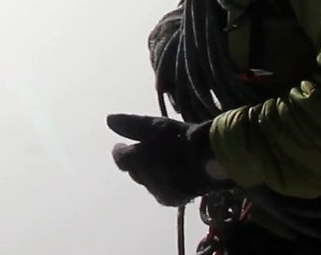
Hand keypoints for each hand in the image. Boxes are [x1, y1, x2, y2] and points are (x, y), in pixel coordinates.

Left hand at [108, 113, 230, 205]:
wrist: (210, 160)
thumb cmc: (180, 138)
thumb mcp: (155, 125)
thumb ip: (130, 124)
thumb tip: (109, 120)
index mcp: (135, 160)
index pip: (120, 157)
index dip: (121, 150)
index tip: (123, 145)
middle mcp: (143, 179)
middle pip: (134, 171)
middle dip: (138, 162)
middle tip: (147, 152)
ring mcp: (158, 191)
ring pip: (148, 182)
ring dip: (151, 173)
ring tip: (162, 163)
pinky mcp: (173, 200)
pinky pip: (162, 191)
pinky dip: (164, 182)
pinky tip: (173, 175)